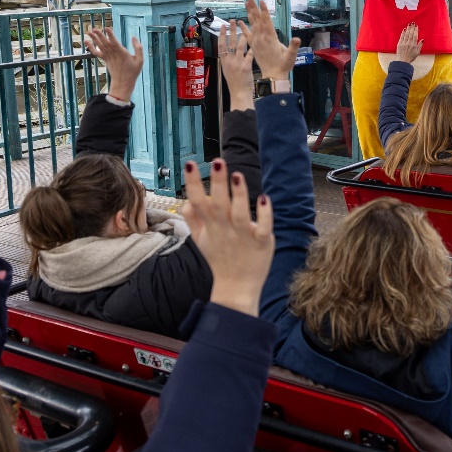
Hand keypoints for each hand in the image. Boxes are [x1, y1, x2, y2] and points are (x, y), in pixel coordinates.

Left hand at [85, 27, 143, 103]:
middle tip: (94, 29)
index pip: (115, 43)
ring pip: (100, 46)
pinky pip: (96, 52)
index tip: (106, 28)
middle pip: (105, 43)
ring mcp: (108, 57)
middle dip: (99, 36)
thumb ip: (138, 48)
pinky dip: (91, 47)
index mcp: (123, 54)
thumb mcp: (140, 60)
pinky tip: (86, 41)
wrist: (123, 82)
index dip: (111, 35)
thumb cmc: (132, 71)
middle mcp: (114, 54)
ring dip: (94, 39)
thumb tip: (134, 37)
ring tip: (89, 32)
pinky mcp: (105, 59)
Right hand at [182, 158, 274, 315]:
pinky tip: (264, 199)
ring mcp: (244, 236)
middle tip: (217, 162)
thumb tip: (187, 201)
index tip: (190, 164)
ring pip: (240, 214)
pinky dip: (264, 215)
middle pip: (219, 204)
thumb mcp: (202, 239)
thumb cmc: (219, 259)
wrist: (235, 289)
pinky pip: (263, 228)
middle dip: (217, 183)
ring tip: (237, 175)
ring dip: (239, 195)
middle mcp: (225, 229)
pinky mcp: (262, 243)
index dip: (194, 183)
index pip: (198, 201)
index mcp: (211, 226)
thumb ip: (194, 219)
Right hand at [219, 22, 254, 110]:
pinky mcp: (246, 67)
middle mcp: (229, 61)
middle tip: (232, 22)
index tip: (222, 26)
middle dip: (231, 31)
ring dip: (242, 37)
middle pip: (230, 43)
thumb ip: (227, 60)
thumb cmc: (234, 82)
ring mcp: (237, 63)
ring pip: (239, 47)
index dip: (221, 34)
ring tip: (244, 30)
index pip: (221, 45)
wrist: (239, 93)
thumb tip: (227, 51)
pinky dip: (251, 50)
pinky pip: (249, 55)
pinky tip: (253, 45)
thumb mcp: (226, 70)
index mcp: (224, 61)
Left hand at [244, 0, 299, 81]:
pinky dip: (243, 28)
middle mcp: (262, 38)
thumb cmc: (283, 66)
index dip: (264, 10)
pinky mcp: (253, 46)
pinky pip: (247, 35)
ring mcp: (256, 42)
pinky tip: (238, 21)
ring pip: (251, 25)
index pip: (267, 21)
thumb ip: (293, 47)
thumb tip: (297, 39)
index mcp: (271, 38)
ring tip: (246, 4)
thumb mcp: (291, 56)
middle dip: (254, 8)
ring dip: (249, 13)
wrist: (273, 76)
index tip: (261, 0)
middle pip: (257, 20)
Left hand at [396, 23, 421, 62]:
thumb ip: (420, 45)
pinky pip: (402, 37)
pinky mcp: (399, 44)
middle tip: (413, 23)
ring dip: (408, 29)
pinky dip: (403, 33)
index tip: (416, 26)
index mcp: (414, 45)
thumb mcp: (417, 52)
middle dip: (412, 28)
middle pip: (411, 34)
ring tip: (409, 24)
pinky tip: (404, 29)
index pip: (415, 36)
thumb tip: (423, 39)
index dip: (416, 30)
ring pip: (406, 34)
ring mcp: (404, 43)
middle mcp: (409, 43)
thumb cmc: (411, 57)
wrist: (403, 61)